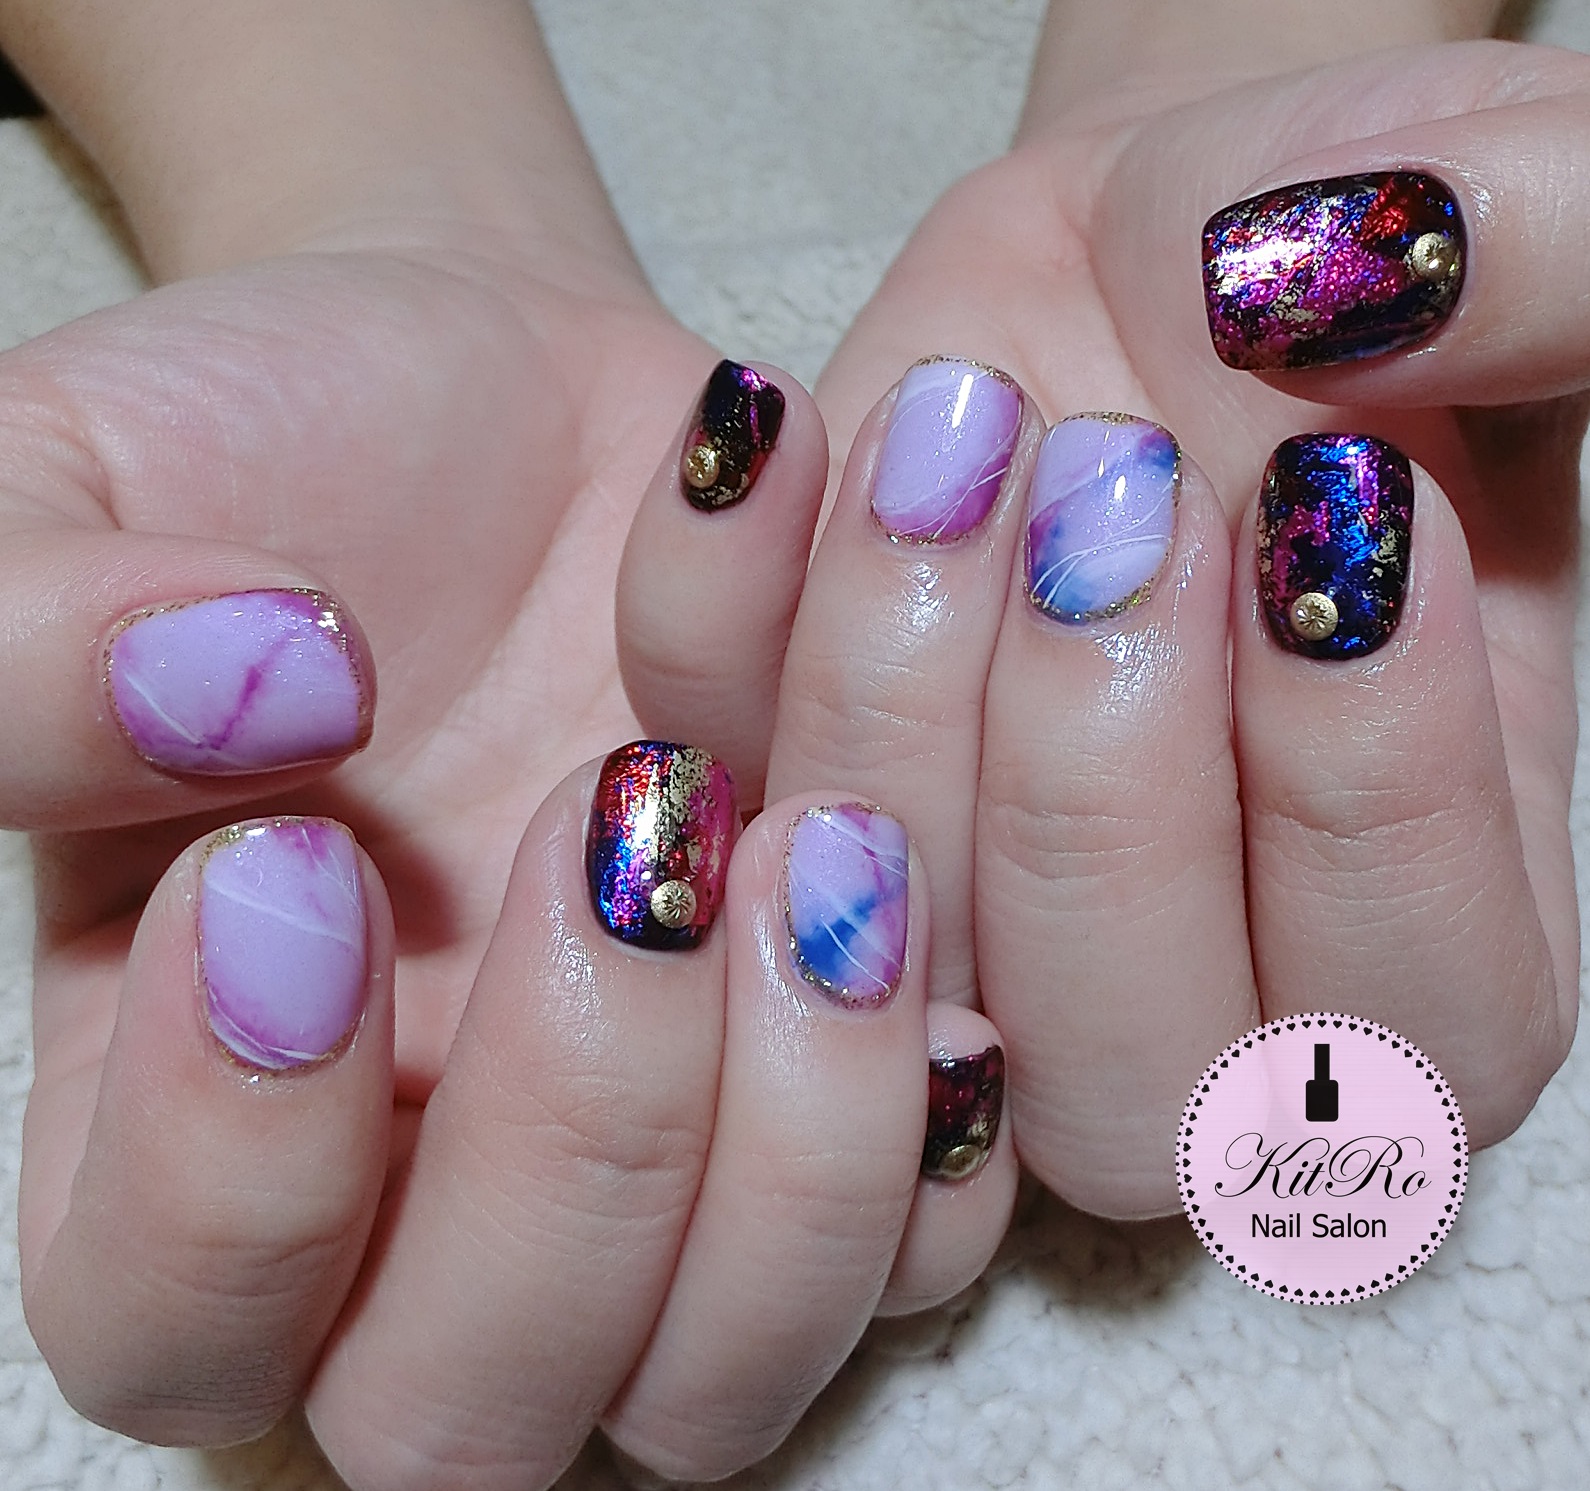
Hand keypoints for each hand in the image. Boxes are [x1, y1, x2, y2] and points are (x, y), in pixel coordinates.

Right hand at [6, 6, 1015, 1486]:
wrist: (510, 401)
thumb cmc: (275, 451)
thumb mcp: (70, 481)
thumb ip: (30, 635)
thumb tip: (248, 701)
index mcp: (193, 1105)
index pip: (172, 1328)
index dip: (233, 1170)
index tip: (307, 861)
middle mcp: (428, 1191)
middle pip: (482, 1408)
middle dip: (578, 1139)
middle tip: (629, 815)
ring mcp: (662, 1162)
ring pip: (732, 1373)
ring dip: (802, 1133)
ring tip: (820, 831)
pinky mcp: (838, 1083)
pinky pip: (932, 1227)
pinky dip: (950, 1085)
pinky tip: (914, 865)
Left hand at [618, 34, 1587, 1220]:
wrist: (1165, 269)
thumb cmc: (1356, 294)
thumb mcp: (1512, 219)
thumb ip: (1543, 266)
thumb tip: (1387, 283)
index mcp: (1416, 923)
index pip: (1425, 1021)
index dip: (1366, 793)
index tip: (1331, 494)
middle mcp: (1180, 978)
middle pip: (1130, 1087)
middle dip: (1101, 790)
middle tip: (1110, 489)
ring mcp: (953, 921)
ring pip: (886, 985)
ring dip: (893, 705)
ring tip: (951, 433)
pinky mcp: (784, 801)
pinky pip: (697, 796)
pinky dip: (706, 621)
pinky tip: (769, 430)